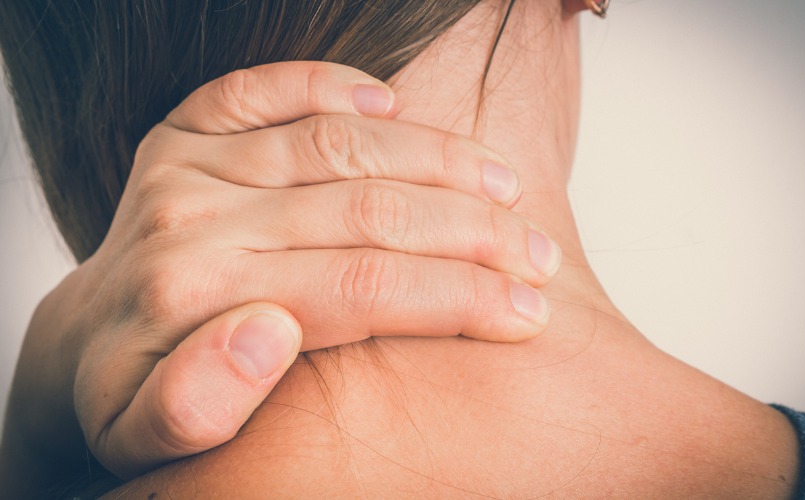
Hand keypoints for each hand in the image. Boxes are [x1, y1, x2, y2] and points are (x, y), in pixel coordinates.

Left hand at [2, 61, 561, 488]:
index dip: (458, 298)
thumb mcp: (153, 431)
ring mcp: (191, 163)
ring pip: (341, 143)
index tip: (527, 310)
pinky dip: (336, 85)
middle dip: (473, 233)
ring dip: (438, 158)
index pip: (360, 286)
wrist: (89, 343)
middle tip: (540, 253)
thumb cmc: (138, 394)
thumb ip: (199, 401)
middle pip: (367, 210)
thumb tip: (267, 328)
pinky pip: (268, 86)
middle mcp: (192, 216)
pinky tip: (395, 103)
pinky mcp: (187, 129)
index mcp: (195, 296)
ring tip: (506, 186)